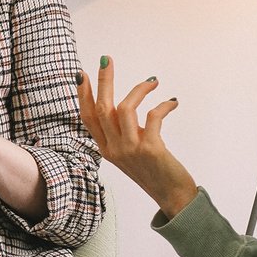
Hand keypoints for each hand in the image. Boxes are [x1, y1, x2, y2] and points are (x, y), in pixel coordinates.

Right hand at [77, 57, 197, 217]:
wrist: (173, 196)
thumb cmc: (154, 172)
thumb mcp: (131, 152)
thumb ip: (125, 133)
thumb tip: (127, 107)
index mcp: (106, 149)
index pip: (88, 118)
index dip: (83, 96)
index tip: (82, 75)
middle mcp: (114, 149)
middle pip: (102, 108)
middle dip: (104, 81)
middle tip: (107, 60)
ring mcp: (130, 149)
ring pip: (123, 109)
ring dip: (138, 90)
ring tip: (152, 82)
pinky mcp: (150, 149)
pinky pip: (153, 116)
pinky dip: (163, 106)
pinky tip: (172, 103)